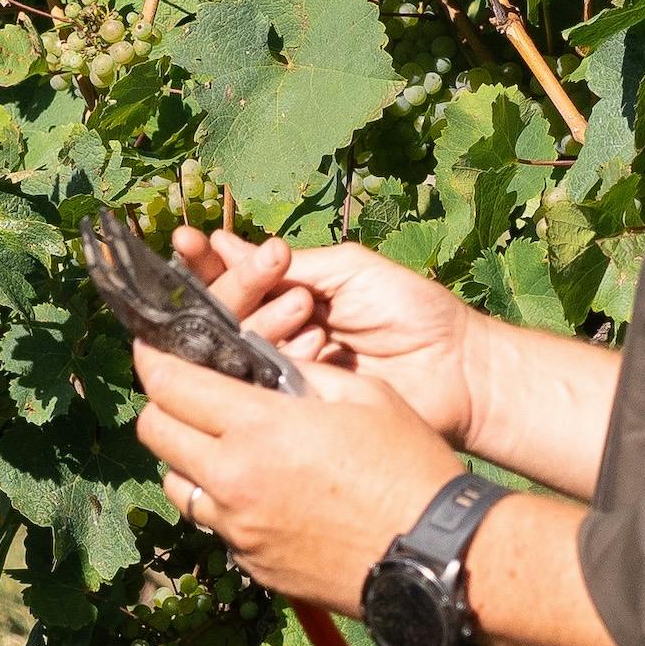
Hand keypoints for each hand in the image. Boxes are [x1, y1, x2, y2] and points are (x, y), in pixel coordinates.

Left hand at [134, 336, 466, 609]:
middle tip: (188, 393)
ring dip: (187, 457)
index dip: (153, 359)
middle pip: (154, 433)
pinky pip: (214, 523)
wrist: (436, 556)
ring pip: (176, 483)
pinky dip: (223, 501)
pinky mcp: (251, 564)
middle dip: (162, 405)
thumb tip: (262, 363)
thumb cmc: (410, 467)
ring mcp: (238, 529)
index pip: (169, 384)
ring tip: (225, 445)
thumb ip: (300, 374)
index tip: (152, 347)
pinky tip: (261, 490)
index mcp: (257, 429)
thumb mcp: (363, 395)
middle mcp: (233, 481)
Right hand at [174, 225, 482, 448]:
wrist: (458, 369)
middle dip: (237, 292)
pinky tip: (315, 346)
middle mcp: (278, 332)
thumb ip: (290, 266)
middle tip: (286, 291)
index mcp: (289, 294)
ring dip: (268, 323)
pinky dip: (283, 359)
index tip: (186, 240)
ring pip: (239, 345)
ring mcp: (285, 370)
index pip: (232, 277)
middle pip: (225, 312)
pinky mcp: (297, 405)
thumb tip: (224, 244)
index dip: (205, 262)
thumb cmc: (412, 311)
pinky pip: (263, 382)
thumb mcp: (349, 269)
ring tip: (312, 315)